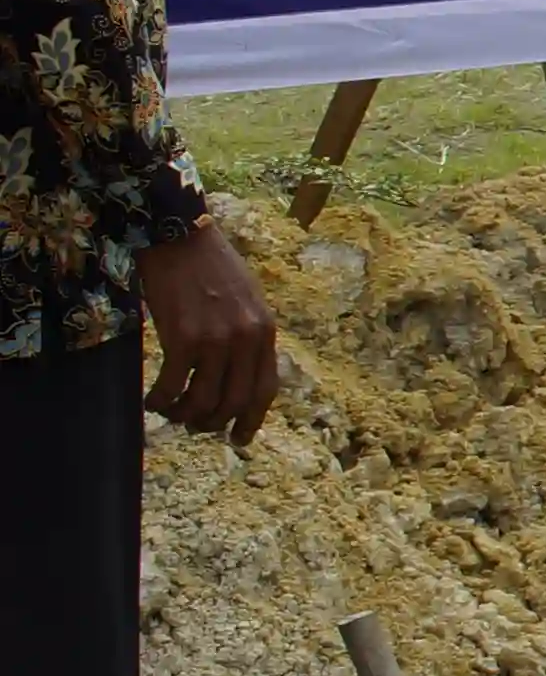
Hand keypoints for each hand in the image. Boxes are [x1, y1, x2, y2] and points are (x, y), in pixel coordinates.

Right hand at [138, 224, 275, 443]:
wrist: (179, 237)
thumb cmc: (210, 267)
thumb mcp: (247, 301)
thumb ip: (248, 335)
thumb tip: (239, 373)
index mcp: (265, 331)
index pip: (265, 389)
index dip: (251, 419)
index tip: (239, 438)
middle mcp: (246, 339)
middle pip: (234, 402)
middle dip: (213, 422)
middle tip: (194, 426)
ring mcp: (216, 340)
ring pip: (203, 400)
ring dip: (185, 415)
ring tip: (171, 413)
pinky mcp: (183, 338)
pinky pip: (173, 386)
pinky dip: (161, 402)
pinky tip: (151, 402)